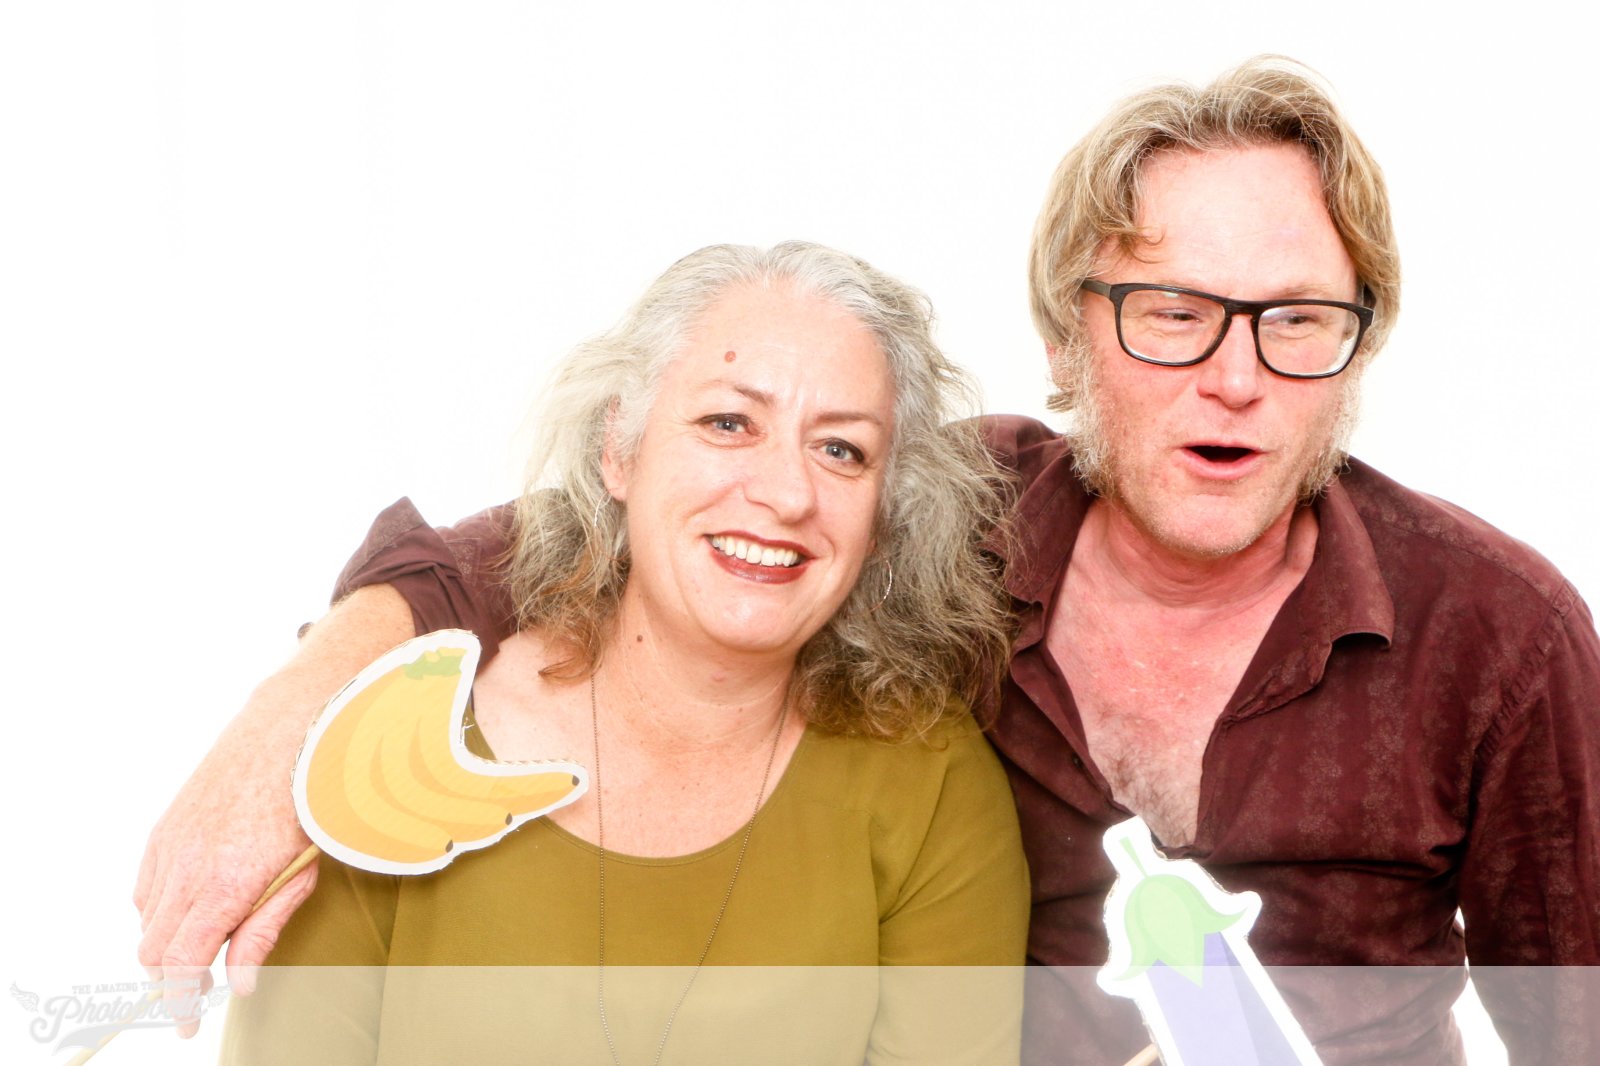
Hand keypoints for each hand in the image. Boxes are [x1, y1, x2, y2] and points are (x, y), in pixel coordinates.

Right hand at [133, 585, 415, 1034]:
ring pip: (147, 919)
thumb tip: (241, 982)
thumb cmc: (315, 800)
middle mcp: (187, 865)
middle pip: (155, 949)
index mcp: (225, 882)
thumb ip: (266, 927)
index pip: (181, 964)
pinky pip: (146, 885)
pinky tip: (200, 897)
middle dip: (175, 975)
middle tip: (206, 984)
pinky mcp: (165, 826)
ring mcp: (170, 843)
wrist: (294, 725)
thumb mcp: (304, 872)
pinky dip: (163, 904)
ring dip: (170, 938)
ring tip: (212, 934)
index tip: (189, 1022)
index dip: (181, 1000)